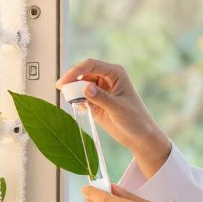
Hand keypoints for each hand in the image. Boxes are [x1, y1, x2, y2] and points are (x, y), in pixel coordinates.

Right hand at [56, 59, 170, 164]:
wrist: (140, 136)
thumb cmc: (136, 119)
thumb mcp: (118, 108)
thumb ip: (101, 98)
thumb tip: (85, 87)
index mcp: (115, 73)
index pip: (91, 65)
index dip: (76, 71)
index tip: (64, 82)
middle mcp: (107, 78)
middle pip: (83, 74)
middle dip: (72, 81)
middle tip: (62, 91)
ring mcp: (101, 90)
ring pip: (80, 85)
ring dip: (74, 92)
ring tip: (71, 101)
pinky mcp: (96, 102)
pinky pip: (81, 97)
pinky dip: (77, 101)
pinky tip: (80, 109)